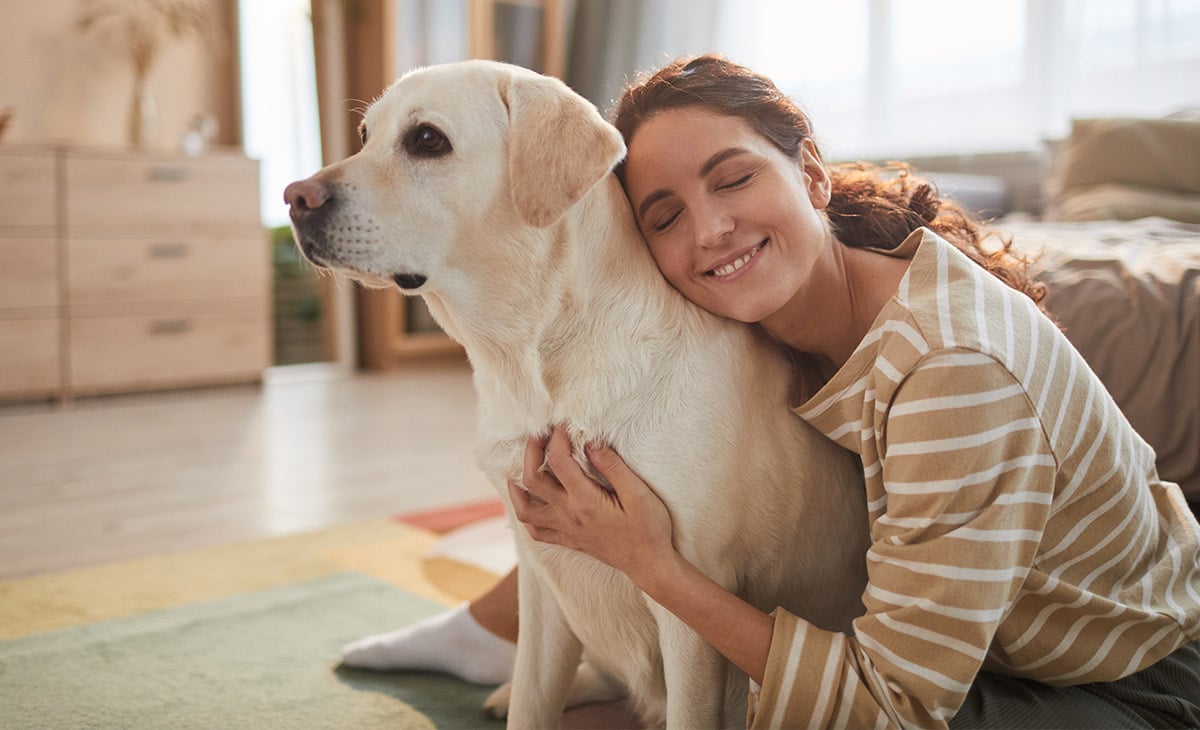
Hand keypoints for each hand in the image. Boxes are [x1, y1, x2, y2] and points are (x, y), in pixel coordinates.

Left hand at [507, 425, 675, 582]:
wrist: (649, 564)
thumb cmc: (649, 528)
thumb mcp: (638, 493)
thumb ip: (613, 467)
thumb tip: (590, 443)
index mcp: (585, 501)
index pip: (560, 462)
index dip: (558, 439)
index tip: (563, 425)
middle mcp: (569, 515)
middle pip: (533, 479)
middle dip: (531, 452)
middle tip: (539, 435)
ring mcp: (565, 529)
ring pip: (525, 509)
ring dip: (518, 487)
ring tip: (520, 468)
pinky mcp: (569, 540)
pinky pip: (536, 531)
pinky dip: (526, 515)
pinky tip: (530, 502)